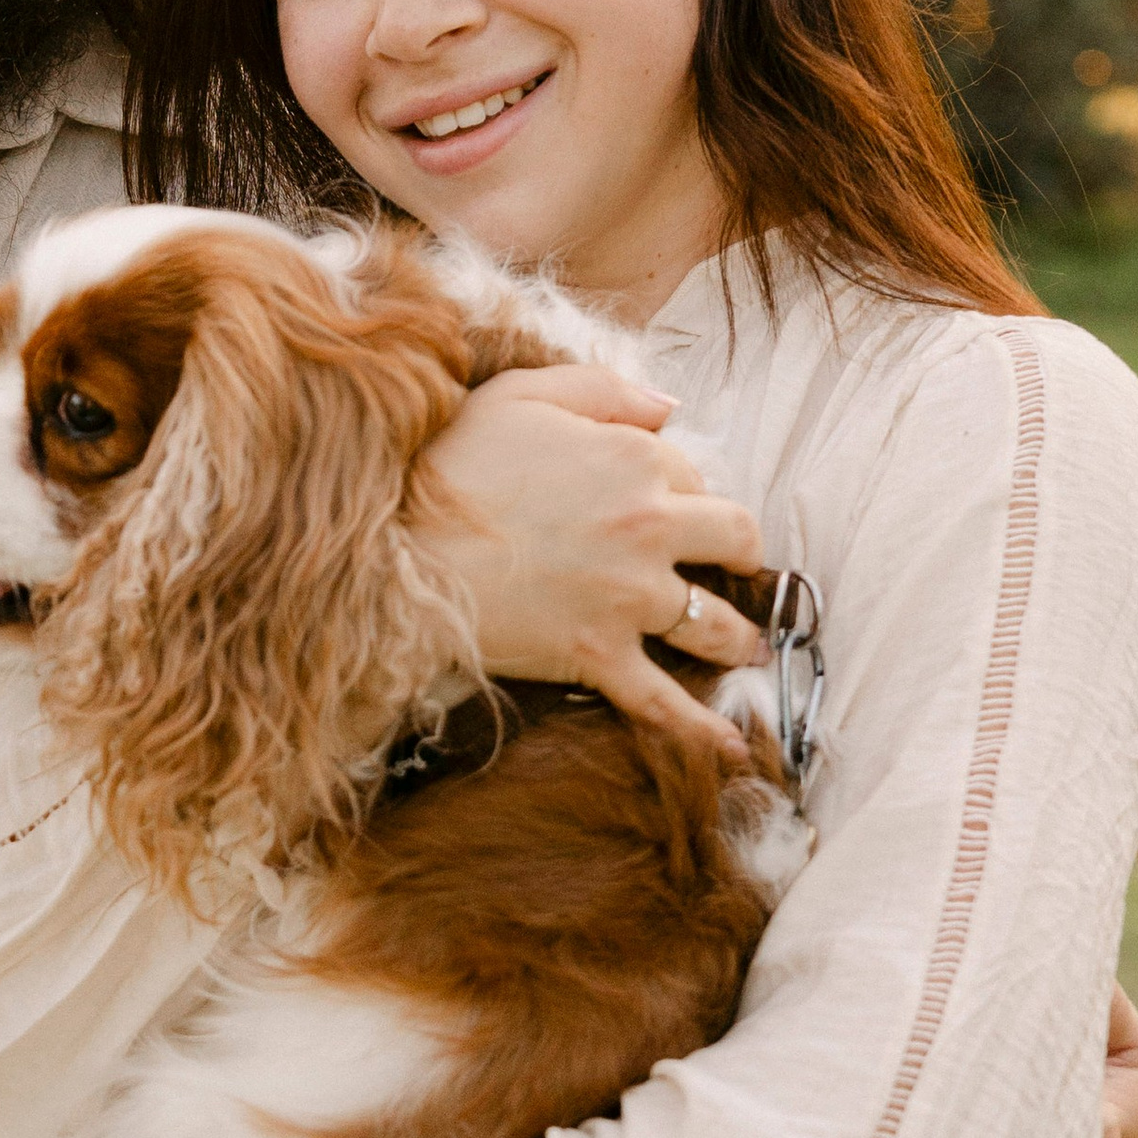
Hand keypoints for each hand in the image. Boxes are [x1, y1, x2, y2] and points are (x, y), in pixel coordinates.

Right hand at [425, 366, 766, 748]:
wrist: (394, 546)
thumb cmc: (449, 465)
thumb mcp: (520, 395)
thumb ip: (604, 391)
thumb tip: (669, 408)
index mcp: (634, 458)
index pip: (691, 472)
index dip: (679, 486)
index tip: (662, 500)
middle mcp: (649, 526)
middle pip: (733, 539)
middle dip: (738, 553)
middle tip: (733, 566)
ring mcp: (628, 598)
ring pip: (714, 623)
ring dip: (736, 635)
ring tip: (742, 644)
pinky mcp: (598, 656)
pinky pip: (664, 702)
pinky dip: (702, 729)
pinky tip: (732, 746)